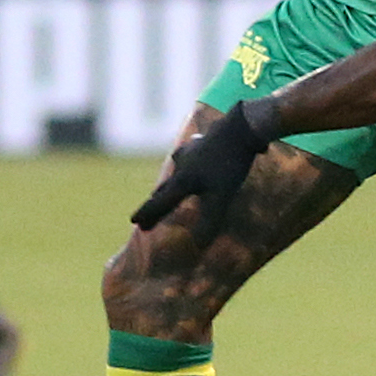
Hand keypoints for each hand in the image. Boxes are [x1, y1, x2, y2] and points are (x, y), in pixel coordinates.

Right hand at [129, 100, 274, 239]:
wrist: (240, 128)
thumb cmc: (229, 165)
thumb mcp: (221, 198)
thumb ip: (209, 222)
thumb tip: (199, 247)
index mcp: (182, 182)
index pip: (161, 203)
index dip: (148, 214)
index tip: (134, 222)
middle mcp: (181, 167)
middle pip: (165, 188)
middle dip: (156, 202)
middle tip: (146, 213)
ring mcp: (189, 151)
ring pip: (175, 170)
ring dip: (170, 181)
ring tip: (167, 186)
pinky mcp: (200, 141)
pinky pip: (188, 155)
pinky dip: (186, 163)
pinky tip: (189, 156)